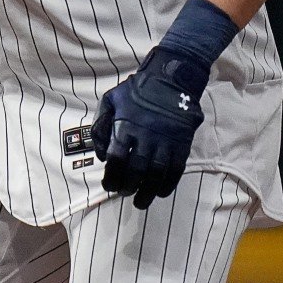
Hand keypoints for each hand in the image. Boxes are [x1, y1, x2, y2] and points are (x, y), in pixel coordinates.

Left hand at [91, 47, 207, 208]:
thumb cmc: (136, 91)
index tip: (108, 186)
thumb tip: (101, 155)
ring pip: (157, 173)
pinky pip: (176, 169)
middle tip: (123, 194)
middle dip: (128, 186)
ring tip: (140, 202)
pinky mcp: (182, 144)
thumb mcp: (110, 100)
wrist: (170, 80)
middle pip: (137, 170)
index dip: (112, 176)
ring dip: (148, 191)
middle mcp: (146, 136)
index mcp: (125, 125)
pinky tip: (161, 192)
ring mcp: (166, 141)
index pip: (117, 158)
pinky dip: (168, 184)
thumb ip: (100, 126)